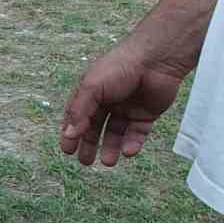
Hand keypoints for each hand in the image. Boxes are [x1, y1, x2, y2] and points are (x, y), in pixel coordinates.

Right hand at [60, 34, 187, 166]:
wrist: (156, 60)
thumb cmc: (119, 67)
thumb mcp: (92, 87)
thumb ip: (79, 111)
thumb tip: (68, 134)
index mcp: (91, 92)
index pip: (77, 116)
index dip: (71, 133)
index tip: (67, 151)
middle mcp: (108, 101)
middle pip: (96, 127)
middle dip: (90, 144)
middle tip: (86, 162)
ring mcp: (127, 109)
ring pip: (117, 133)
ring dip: (111, 148)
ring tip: (108, 162)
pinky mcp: (146, 115)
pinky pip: (138, 133)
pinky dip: (133, 144)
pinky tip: (128, 152)